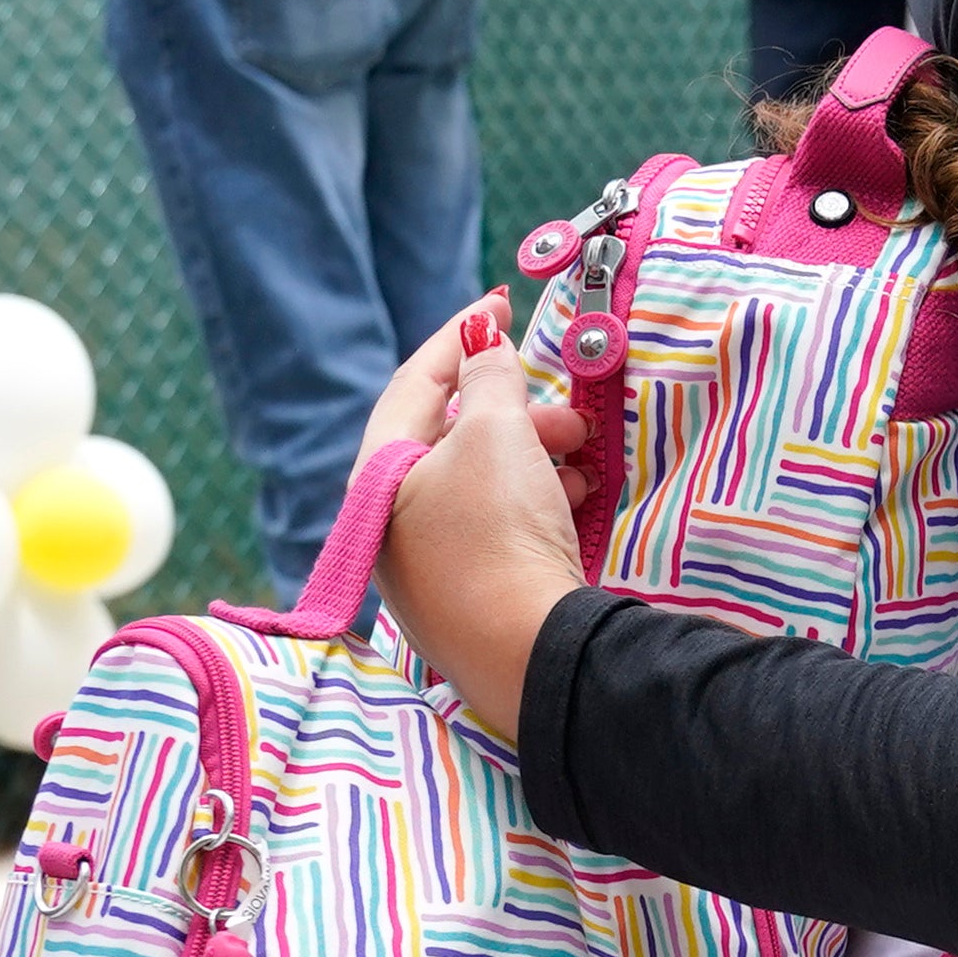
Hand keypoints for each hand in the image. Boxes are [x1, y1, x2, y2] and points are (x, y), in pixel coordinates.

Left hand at [366, 298, 592, 737]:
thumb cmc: (499, 532)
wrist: (528, 653)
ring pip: (477, 485)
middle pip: (449, 438)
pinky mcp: (463, 602)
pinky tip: (571, 501)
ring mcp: (423, 570)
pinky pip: (493, 528)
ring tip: (579, 458)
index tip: (500, 303)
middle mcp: (387, 524)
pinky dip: (531, 502)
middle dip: (514, 411)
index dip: (460, 336)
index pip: (415, 383)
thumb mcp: (497, 432)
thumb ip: (489, 374)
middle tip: (567, 411)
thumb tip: (482, 341)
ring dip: (532, 457)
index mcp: (377, 476)